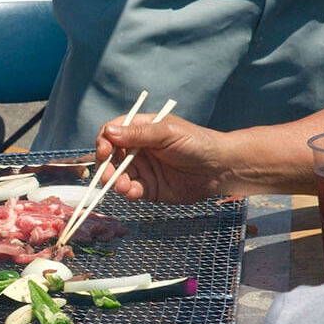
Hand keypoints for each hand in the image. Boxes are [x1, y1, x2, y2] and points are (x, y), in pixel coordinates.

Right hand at [95, 114, 224, 203]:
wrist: (220, 168)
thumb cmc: (197, 143)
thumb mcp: (167, 133)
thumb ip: (139, 134)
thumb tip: (109, 133)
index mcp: (140, 131)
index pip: (112, 134)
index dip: (104, 142)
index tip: (103, 151)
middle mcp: (137, 150)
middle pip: (110, 158)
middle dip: (106, 167)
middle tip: (109, 176)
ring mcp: (142, 170)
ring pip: (117, 176)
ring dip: (115, 182)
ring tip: (124, 187)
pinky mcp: (148, 188)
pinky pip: (130, 190)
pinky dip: (128, 193)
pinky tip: (134, 193)